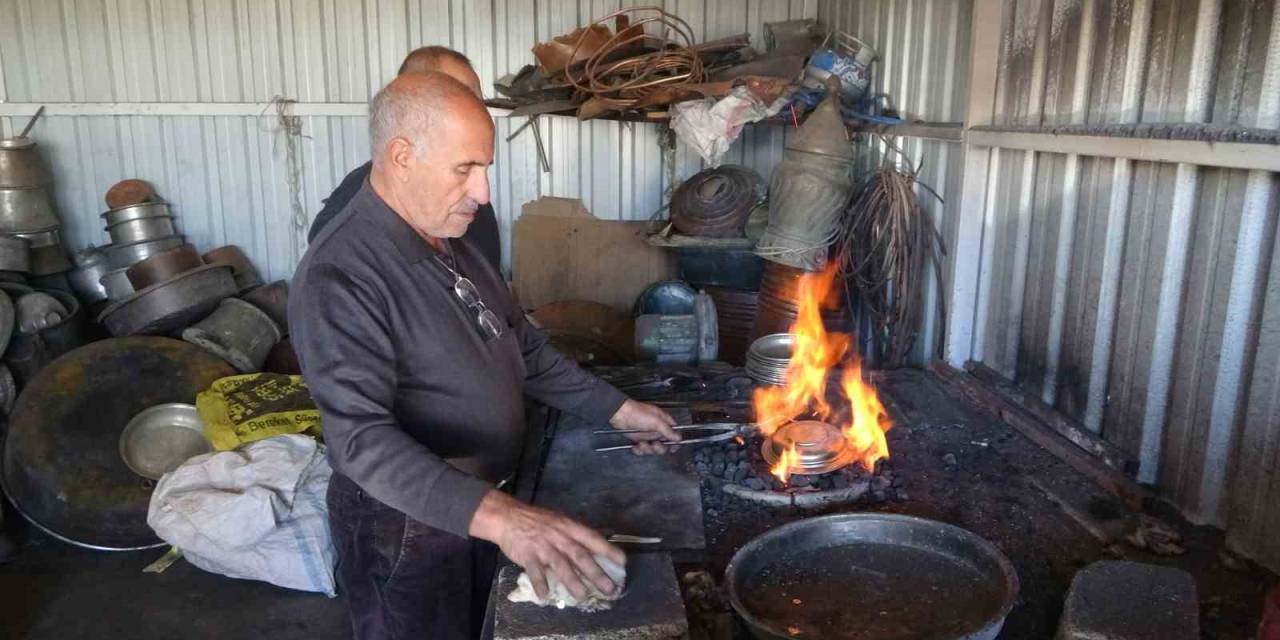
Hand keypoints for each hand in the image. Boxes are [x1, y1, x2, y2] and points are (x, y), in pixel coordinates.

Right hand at [469, 491, 623, 600]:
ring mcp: (543, 545)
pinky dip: (540, 584)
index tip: (622, 562)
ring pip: (560, 565)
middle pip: (580, 555)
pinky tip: (546, 596)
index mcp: (569, 526)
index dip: (608, 549)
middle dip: (596, 573)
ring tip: (583, 596)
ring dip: (572, 582)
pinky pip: (535, 571)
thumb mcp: (560, 521)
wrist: (508, 516)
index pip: (592, 538)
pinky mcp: (527, 554)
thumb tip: (597, 544)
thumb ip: (576, 534)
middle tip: (609, 588)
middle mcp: (559, 535)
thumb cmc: (538, 521)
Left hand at [609, 399, 678, 454]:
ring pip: (653, 449)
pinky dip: (639, 450)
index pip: (674, 433)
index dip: (675, 441)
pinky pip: (642, 450)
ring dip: (647, 449)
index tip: (672, 448)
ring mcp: (647, 435)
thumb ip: (668, 430)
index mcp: (663, 422)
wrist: (620, 415)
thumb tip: (679, 438)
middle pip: (664, 444)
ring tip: (641, 444)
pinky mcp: (638, 440)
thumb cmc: (637, 413)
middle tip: (654, 445)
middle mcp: (657, 429)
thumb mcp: (656, 421)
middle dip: (659, 448)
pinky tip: (635, 446)